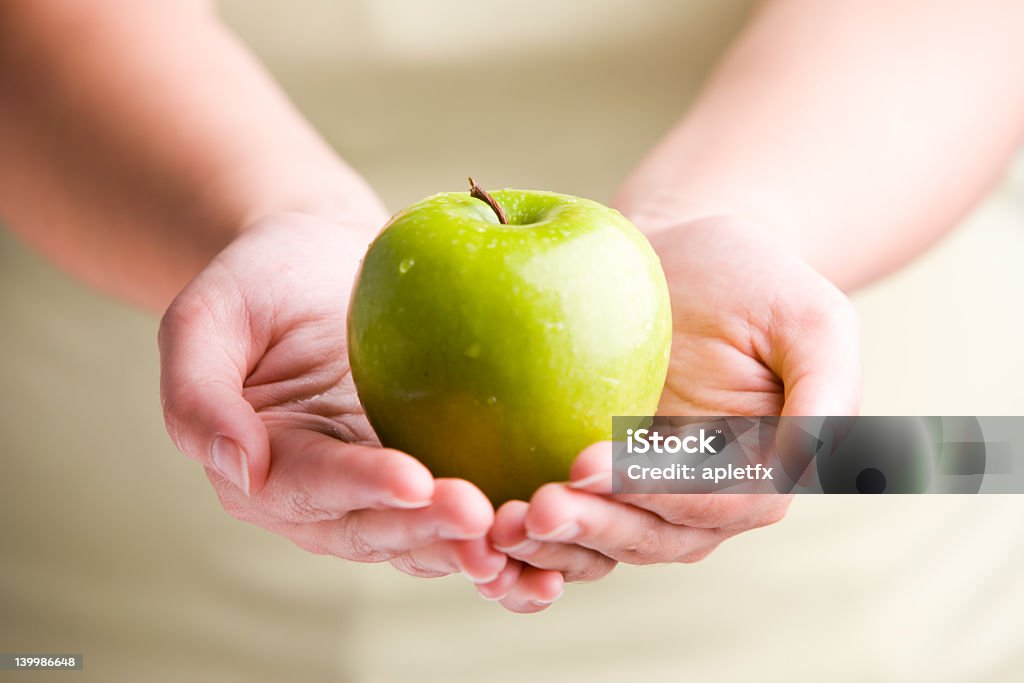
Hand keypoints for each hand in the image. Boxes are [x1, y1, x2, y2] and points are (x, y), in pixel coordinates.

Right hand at [158, 212, 506, 583]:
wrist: (324, 260)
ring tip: (525, 536)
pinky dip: (503, 527)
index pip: (310, 485)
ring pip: (426, 534)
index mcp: (261, 468)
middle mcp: (324, 497)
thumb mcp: (208, 314)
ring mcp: (382, 490)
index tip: (415, 479)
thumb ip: (198, 392)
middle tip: (484, 517)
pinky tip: (552, 530)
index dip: (359, 487)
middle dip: (429, 528)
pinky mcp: (433, 470)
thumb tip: (238, 468)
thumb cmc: (263, 277)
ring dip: (473, 545)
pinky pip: (465, 508)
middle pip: (376, 528)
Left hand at [484, 215, 860, 594]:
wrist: (680, 261)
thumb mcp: (812, 317)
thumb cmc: (751, 278)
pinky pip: (568, 519)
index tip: (583, 465)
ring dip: (551, 546)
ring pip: (603, 543)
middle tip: (530, 509)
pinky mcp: (594, 482)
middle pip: (651, 537)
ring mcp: (644, 497)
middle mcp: (703, 501)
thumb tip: (806, 465)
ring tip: (493, 528)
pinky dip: (530, 539)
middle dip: (591, 528)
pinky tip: (482, 530)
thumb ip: (828, 392)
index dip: (652, 492)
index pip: (713, 502)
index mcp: (762, 473)